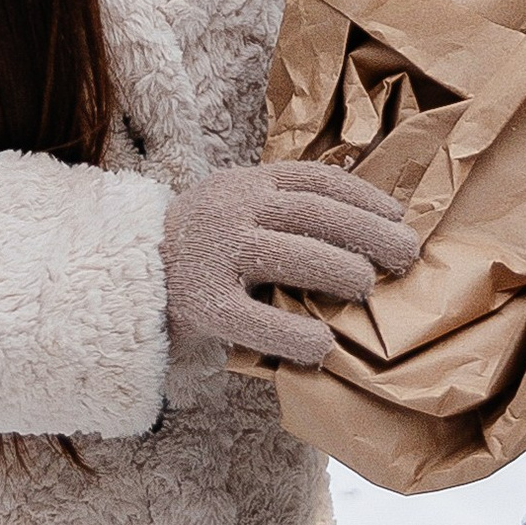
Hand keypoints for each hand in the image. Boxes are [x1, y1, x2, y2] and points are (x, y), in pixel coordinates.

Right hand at [164, 160, 421, 369]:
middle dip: (370, 232)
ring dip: (341, 270)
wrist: (119, 277)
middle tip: (406, 254)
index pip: (315, 179)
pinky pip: (257, 320)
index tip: (398, 214)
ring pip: (292, 257)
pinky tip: (324, 345)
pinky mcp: (202, 306)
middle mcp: (231, 211)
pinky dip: (296, 333)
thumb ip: (278, 209)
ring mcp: (215, 256)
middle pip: (315, 214)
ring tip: (369, 288)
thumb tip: (360, 225)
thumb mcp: (231, 208)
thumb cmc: (194, 248)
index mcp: (244, 184)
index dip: (363, 196)